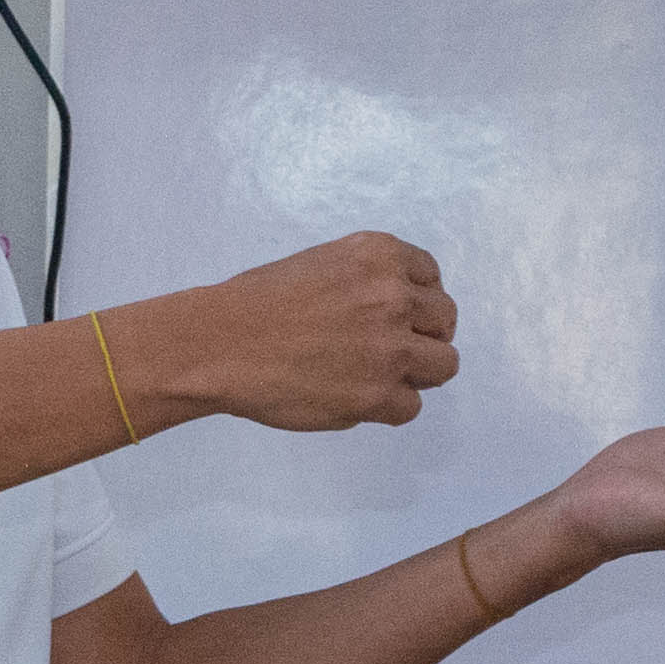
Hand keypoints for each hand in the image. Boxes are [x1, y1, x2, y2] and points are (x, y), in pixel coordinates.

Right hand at [161, 234, 452, 432]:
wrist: (219, 344)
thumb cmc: (258, 303)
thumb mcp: (323, 263)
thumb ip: (369, 280)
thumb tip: (406, 310)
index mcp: (380, 255)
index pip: (431, 277)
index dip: (418, 301)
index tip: (400, 315)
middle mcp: (393, 296)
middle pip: (445, 321)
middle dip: (422, 336)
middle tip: (389, 349)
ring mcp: (389, 348)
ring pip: (444, 365)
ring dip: (416, 373)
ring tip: (378, 375)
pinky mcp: (377, 394)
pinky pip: (411, 407)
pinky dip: (387, 408)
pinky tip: (355, 398)